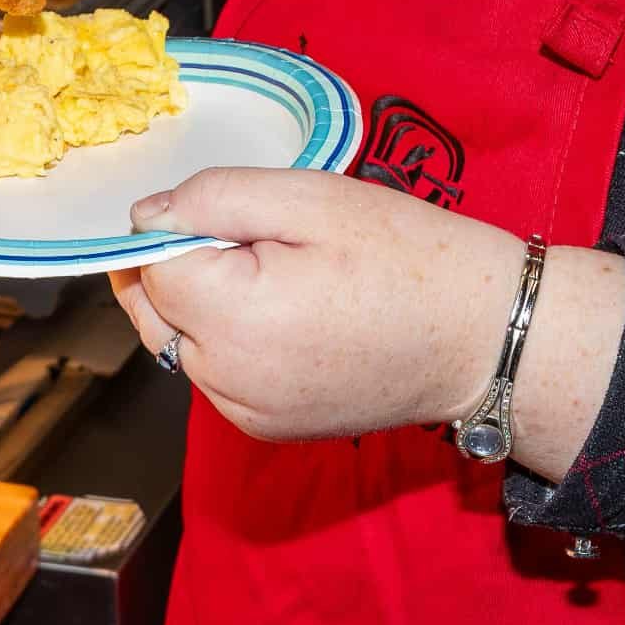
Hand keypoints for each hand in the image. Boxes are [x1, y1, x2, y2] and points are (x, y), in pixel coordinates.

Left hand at [109, 169, 522, 442]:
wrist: (481, 337)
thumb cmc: (406, 254)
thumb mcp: (313, 197)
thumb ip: (216, 198)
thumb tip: (144, 215)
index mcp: (235, 320)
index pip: (150, 265)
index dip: (176, 226)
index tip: (231, 209)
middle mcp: (227, 382)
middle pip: (154, 311)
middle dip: (179, 266)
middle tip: (250, 234)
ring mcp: (245, 413)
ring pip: (180, 344)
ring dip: (202, 303)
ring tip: (279, 272)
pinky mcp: (266, 427)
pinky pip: (217, 373)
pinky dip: (229, 338)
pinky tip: (286, 312)